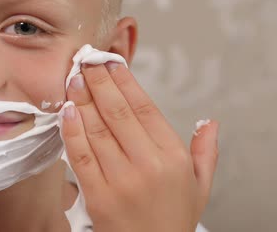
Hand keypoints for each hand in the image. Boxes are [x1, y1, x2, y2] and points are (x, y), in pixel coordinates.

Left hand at [61, 63, 218, 231]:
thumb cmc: (173, 219)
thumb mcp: (200, 186)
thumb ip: (206, 152)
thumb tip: (209, 122)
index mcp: (174, 158)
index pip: (146, 109)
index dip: (126, 83)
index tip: (112, 64)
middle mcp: (149, 165)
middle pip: (118, 112)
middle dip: (99, 82)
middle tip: (86, 61)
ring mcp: (122, 180)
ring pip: (97, 129)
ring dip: (83, 99)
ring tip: (74, 78)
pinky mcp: (98, 195)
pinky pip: (82, 156)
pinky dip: (72, 131)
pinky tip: (67, 111)